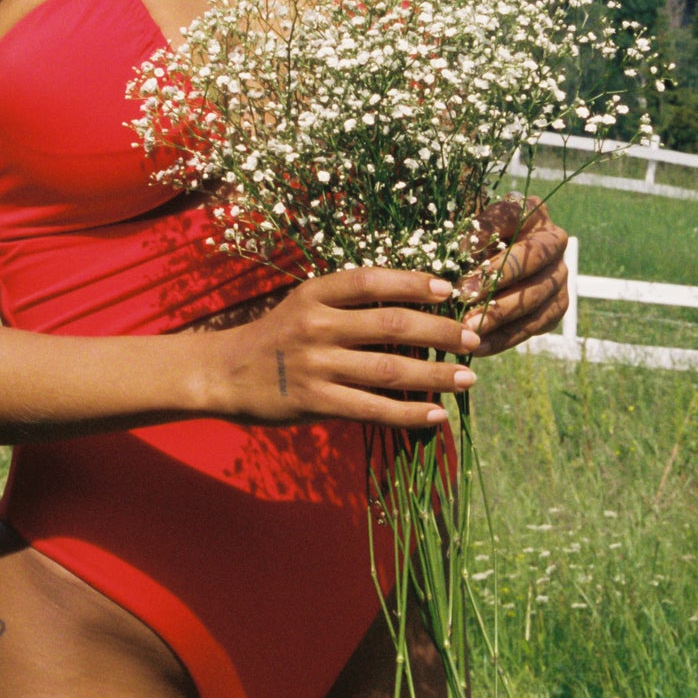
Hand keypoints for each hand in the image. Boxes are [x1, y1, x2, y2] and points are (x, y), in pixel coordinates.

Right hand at [203, 268, 481, 428]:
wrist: (224, 372)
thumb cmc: (277, 335)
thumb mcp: (305, 305)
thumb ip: (349, 306)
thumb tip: (413, 311)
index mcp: (316, 293)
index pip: (372, 281)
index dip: (413, 283)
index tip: (450, 290)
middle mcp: (317, 325)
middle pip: (390, 324)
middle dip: (439, 332)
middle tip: (474, 339)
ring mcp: (316, 364)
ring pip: (388, 369)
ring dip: (435, 375)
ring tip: (468, 378)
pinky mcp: (315, 401)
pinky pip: (371, 408)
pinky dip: (408, 412)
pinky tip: (436, 415)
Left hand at [457, 195, 569, 356]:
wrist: (501, 265)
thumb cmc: (478, 242)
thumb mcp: (470, 230)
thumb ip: (465, 236)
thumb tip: (457, 251)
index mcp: (532, 211)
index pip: (511, 216)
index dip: (486, 232)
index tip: (458, 248)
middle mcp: (553, 240)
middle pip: (529, 258)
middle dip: (496, 278)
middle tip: (465, 294)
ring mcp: (560, 274)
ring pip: (534, 296)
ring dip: (499, 314)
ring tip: (469, 326)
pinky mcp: (558, 306)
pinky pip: (534, 325)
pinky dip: (506, 338)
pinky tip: (479, 346)